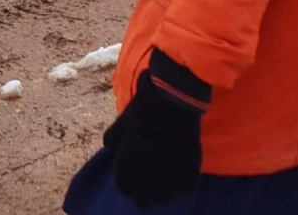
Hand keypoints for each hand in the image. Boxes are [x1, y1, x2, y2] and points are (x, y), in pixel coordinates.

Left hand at [103, 48, 209, 208]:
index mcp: (128, 156)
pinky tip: (181, 183)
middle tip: (149, 198)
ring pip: (165, 197)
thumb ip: (116, 134)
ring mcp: (168, 167)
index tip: (132, 189)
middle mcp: (146, 167)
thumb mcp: (125, 119)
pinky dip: (183, 188)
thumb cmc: (146, 106)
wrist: (172, 97)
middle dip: (144, 199)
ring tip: (166, 192)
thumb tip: (108, 145)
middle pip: (143, 198)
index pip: (123, 185)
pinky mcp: (188, 165)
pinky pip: (186, 188)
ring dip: (165, 196)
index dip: (127, 189)